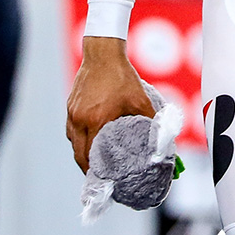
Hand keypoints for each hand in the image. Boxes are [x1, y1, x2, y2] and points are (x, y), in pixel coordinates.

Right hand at [65, 37, 153, 172]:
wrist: (102, 54)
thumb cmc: (122, 76)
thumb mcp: (141, 99)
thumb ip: (152, 121)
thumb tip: (164, 140)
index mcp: (96, 121)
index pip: (90, 156)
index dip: (95, 172)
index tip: (104, 180)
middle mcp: (80, 119)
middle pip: (79, 154)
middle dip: (88, 168)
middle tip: (100, 176)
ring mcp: (72, 112)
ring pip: (73, 142)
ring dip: (82, 154)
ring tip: (95, 162)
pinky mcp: (70, 106)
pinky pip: (71, 130)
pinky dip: (78, 139)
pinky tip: (88, 140)